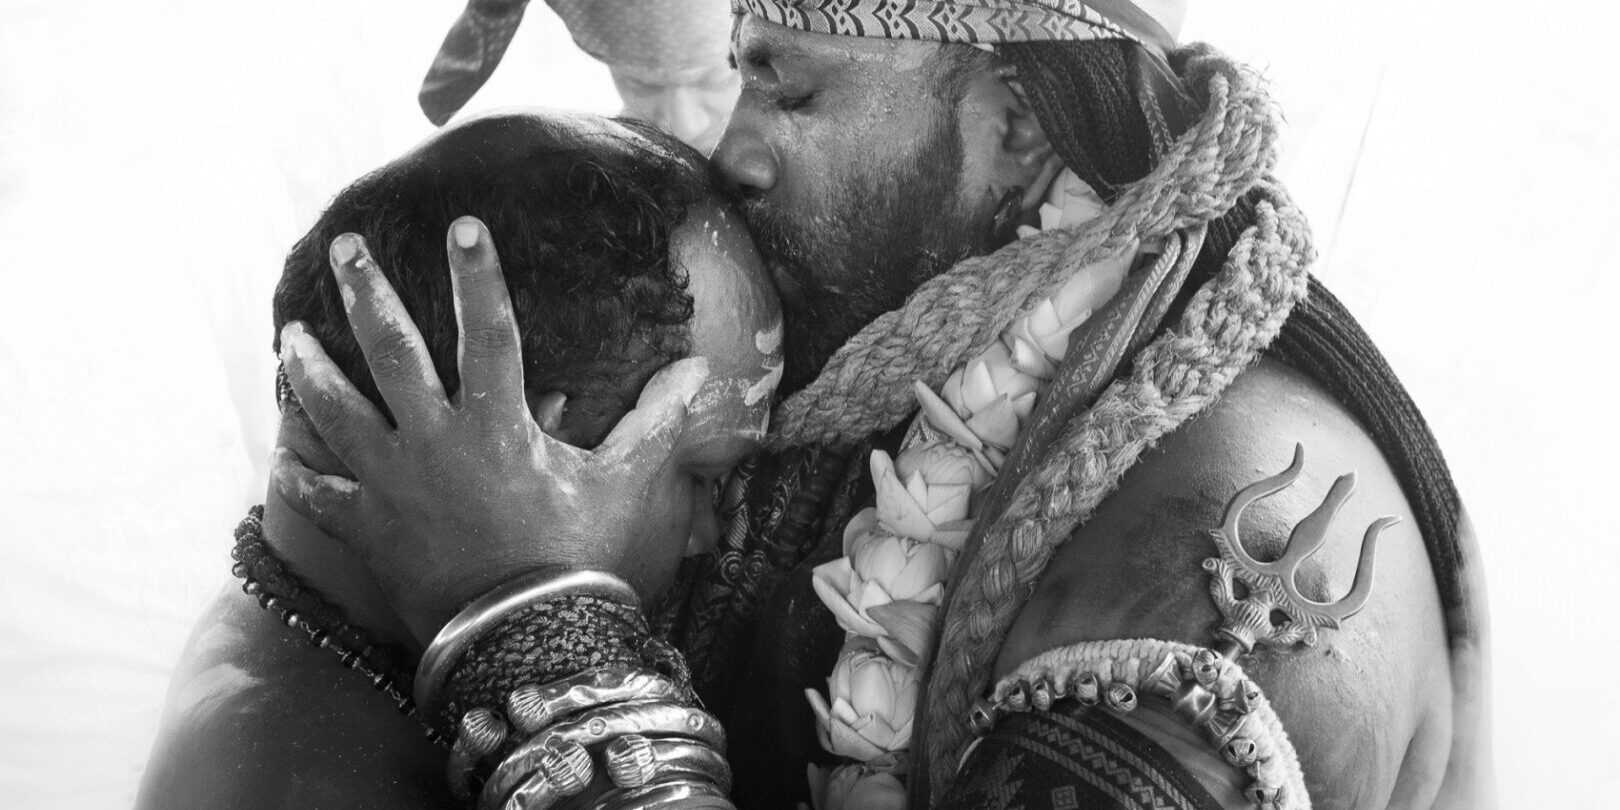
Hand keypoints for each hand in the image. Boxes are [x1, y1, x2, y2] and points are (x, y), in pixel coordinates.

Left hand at [273, 217, 708, 645]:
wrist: (523, 641)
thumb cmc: (579, 559)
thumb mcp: (626, 484)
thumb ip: (656, 422)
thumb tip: (698, 371)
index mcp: (496, 424)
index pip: (489, 330)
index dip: (478, 275)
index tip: (462, 225)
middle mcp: (433, 442)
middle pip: (390, 351)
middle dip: (367, 291)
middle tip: (345, 245)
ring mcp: (391, 485)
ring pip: (335, 412)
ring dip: (310, 369)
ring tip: (291, 335)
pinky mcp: (367, 530)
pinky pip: (320, 497)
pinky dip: (300, 476)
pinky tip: (284, 459)